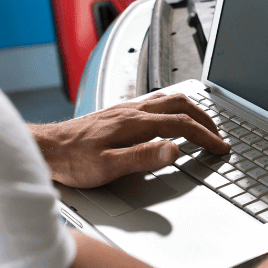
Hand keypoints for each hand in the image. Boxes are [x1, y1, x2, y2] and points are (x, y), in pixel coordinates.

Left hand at [29, 93, 229, 188]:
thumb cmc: (73, 161)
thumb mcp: (109, 167)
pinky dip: (174, 109)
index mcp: (135, 123)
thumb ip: (144, 158)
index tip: (221, 148)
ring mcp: (125, 109)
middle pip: (180, 105)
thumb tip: (174, 150)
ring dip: (191, 110)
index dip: (206, 137)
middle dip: (205, 119)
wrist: (46, 148)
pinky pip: (155, 103)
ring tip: (203, 125)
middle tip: (219, 136)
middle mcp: (133, 111)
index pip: (182, 125)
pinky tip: (170, 118)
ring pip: (168, 100)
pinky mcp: (118, 113)